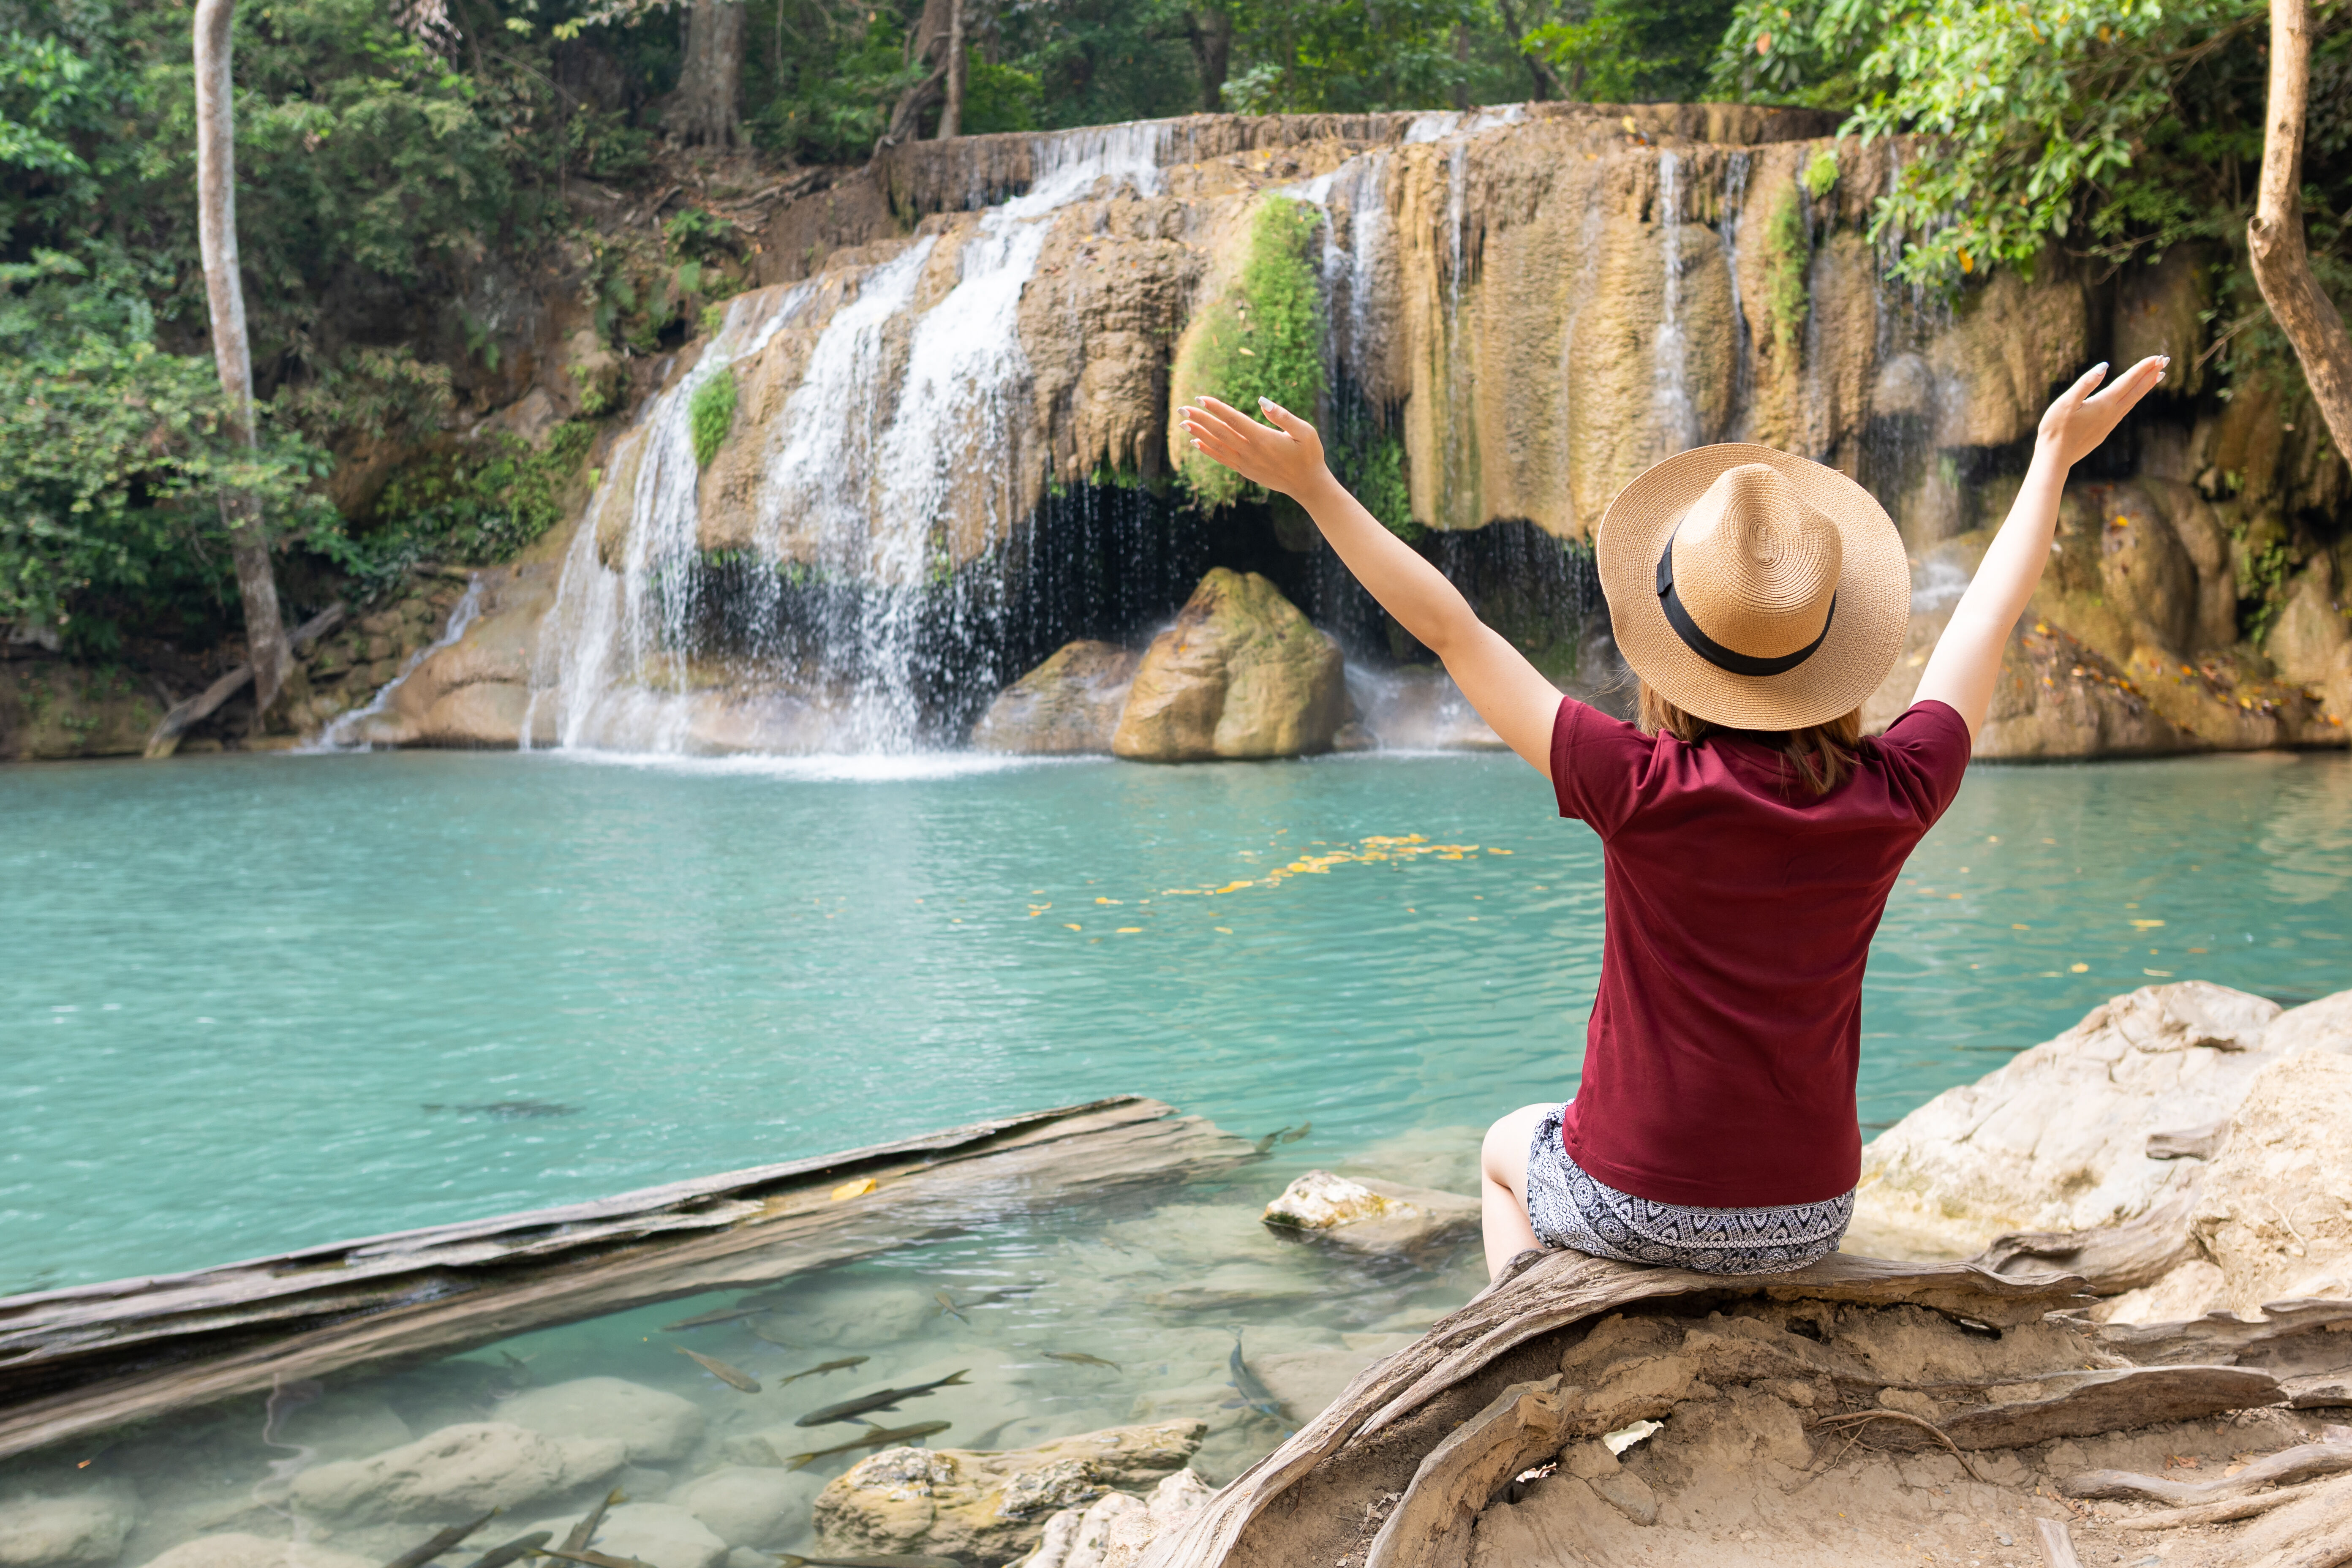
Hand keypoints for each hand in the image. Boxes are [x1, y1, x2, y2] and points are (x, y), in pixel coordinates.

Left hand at [1179, 395, 1329, 498]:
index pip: (1234, 420)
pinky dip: (1207, 450)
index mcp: (1263, 439)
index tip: (1200, 399)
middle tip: (1182, 409)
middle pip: (1220, 432)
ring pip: (1217, 446)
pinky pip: (1221, 459)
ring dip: (1199, 434)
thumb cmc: (1309, 455)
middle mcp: (1250, 452)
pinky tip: (1195, 443)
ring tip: (1182, 423)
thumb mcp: (1305, 431)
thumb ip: (1283, 416)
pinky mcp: (1245, 471)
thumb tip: (1262, 401)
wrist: (1307, 485)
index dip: (1217, 409)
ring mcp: (1246, 463)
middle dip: (1200, 419)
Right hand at [2036, 355, 2167, 467]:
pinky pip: (2125, 410)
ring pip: (2134, 401)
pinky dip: (2134, 399)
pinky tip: (2133, 398)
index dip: (2143, 367)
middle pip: (2137, 390)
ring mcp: (2110, 423)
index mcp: (2104, 403)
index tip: (2158, 356)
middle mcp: (2112, 413)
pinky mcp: (2104, 431)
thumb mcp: (2065, 402)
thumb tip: (2104, 366)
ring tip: (2157, 376)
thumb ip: (2085, 383)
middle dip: (2151, 374)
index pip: (2128, 381)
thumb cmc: (2055, 429)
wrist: (2055, 457)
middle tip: (2165, 360)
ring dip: (2146, 387)